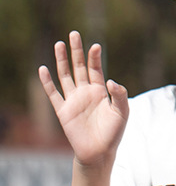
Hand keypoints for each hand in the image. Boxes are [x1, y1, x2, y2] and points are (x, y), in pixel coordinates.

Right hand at [39, 31, 128, 167]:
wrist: (99, 151)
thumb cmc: (114, 132)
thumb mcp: (123, 112)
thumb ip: (120, 95)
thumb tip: (111, 80)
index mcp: (101, 91)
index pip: (96, 69)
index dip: (95, 57)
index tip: (95, 45)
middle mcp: (86, 92)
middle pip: (79, 67)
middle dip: (77, 51)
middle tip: (74, 33)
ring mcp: (73, 100)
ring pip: (65, 76)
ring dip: (62, 61)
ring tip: (59, 44)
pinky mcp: (63, 111)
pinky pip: (53, 94)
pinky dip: (47, 82)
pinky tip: (43, 69)